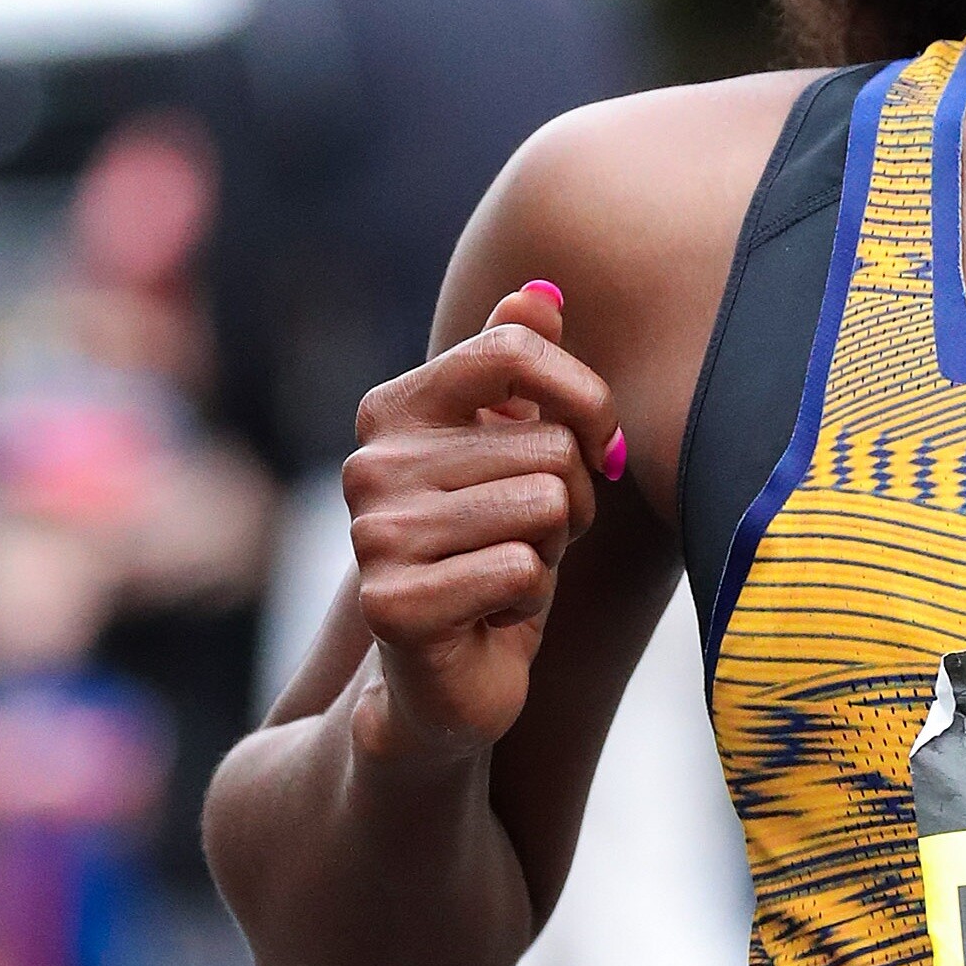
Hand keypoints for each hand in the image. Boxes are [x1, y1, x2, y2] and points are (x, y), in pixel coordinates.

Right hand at [341, 284, 623, 763]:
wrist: (449, 675)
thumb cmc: (494, 548)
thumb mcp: (516, 451)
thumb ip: (520, 367)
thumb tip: (541, 291)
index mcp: (395, 410)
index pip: (515, 350)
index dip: (585, 398)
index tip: (594, 443)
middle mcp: (371, 463)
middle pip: (550, 444)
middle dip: (572, 500)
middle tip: (529, 538)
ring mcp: (373, 533)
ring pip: (544, 506)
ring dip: (551, 550)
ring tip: (507, 573)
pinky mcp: (391, 604)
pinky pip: (523, 569)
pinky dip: (530, 599)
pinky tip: (491, 616)